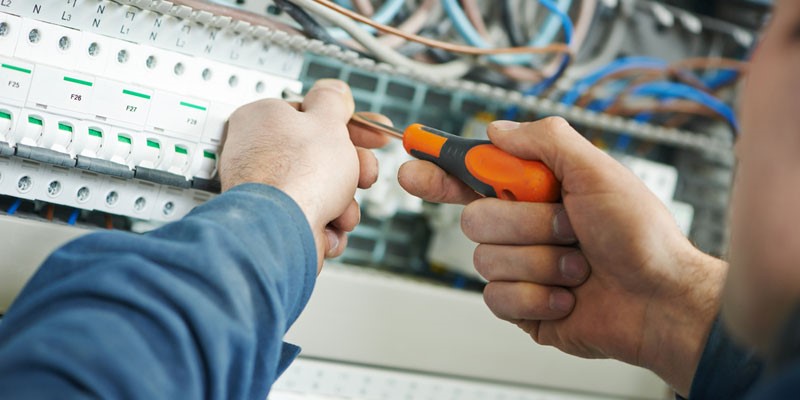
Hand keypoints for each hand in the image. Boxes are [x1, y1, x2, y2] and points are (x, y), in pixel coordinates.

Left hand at [220, 79, 389, 267]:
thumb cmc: (296, 175)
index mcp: (264, 119)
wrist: (280, 233)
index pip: (314, 116)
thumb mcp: (327, 122)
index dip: (351, 126)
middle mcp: (258, 153)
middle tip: (365, 175)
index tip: (374, 137)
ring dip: (343, 204)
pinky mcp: (274, 222)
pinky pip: (311, 219)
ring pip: (321, 192)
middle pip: (321, 157)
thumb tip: (334, 89)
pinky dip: (327, 227)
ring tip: (342, 211)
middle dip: (352, 172)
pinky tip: (327, 229)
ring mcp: (265, 191)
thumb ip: (333, 101)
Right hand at [398, 117, 725, 395]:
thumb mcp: (598, 170)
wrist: (661, 300)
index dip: (439, 168)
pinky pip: (496, 297)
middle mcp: (523, 225)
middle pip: (474, 218)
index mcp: (535, 190)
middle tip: (568, 226)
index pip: (472, 174)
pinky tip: (568, 295)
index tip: (413, 163)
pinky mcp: (520, 305)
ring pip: (485, 260)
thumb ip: (544, 140)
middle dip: (526, 223)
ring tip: (578, 265)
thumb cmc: (641, 236)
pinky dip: (538, 295)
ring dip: (541, 261)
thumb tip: (496, 130)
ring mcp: (520, 267)